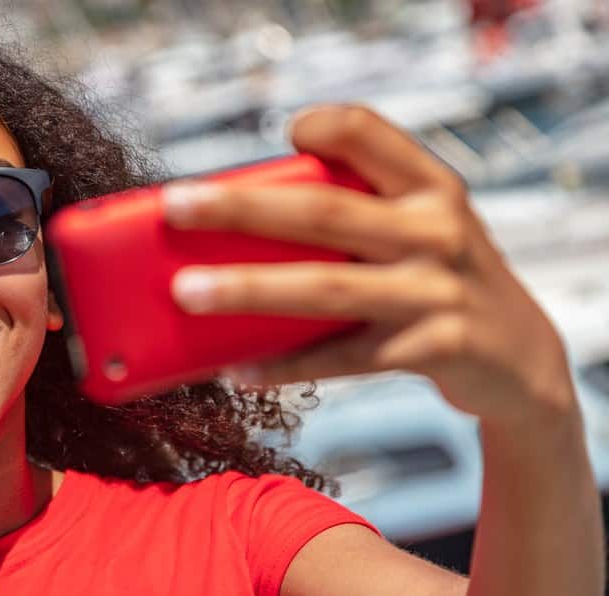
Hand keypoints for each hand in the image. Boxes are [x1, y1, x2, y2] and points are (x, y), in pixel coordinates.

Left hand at [165, 105, 577, 430]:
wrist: (520, 359)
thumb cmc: (439, 282)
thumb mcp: (418, 234)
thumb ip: (355, 221)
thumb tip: (233, 240)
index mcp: (430, 188)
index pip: (373, 134)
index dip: (326, 125)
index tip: (283, 133)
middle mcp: (437, 230)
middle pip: (323, 211)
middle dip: (242, 208)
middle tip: (176, 206)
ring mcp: (436, 291)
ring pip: (324, 287)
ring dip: (247, 289)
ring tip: (185, 293)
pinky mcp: (432, 349)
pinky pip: (341, 358)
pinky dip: (285, 364)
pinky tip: (238, 368)